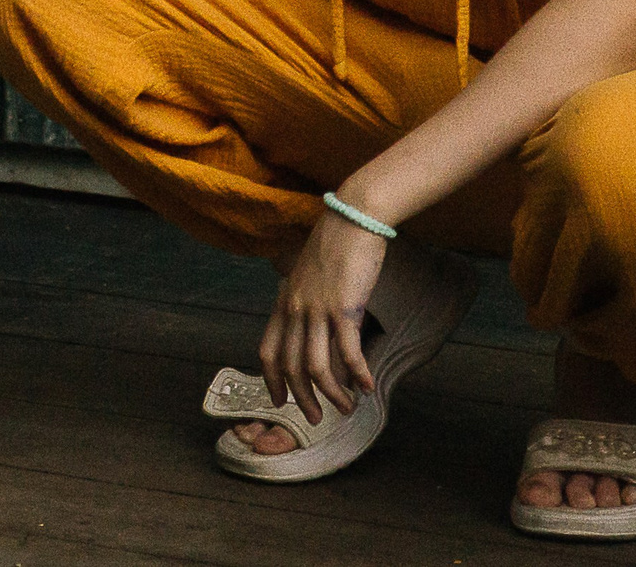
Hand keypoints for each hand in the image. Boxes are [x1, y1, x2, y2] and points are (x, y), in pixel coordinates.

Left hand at [259, 210, 389, 427]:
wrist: (351, 218)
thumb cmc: (335, 244)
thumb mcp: (308, 274)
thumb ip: (305, 298)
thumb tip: (314, 322)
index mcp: (284, 301)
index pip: (268, 350)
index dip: (271, 380)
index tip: (279, 401)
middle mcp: (295, 309)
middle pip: (290, 367)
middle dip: (302, 398)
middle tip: (315, 417)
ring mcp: (317, 309)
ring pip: (315, 366)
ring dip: (331, 394)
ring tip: (346, 409)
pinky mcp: (343, 307)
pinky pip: (346, 352)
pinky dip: (356, 374)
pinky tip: (367, 387)